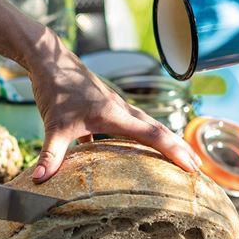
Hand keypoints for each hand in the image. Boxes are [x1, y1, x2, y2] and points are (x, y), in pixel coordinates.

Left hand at [27, 34, 201, 182]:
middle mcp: (120, 110)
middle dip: (178, 148)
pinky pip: (122, 130)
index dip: (174, 151)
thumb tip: (41, 181)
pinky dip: (132, 143)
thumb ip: (50, 155)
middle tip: (198, 168)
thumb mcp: (52, 126)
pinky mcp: (100, 110)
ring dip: (160, 143)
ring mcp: (112, 109)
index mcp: (115, 114)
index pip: (152, 135)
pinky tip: (130, 158)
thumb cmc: (54, 88)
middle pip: (156, 131)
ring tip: (176, 159)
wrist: (48, 58)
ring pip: (143, 128)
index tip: (193, 166)